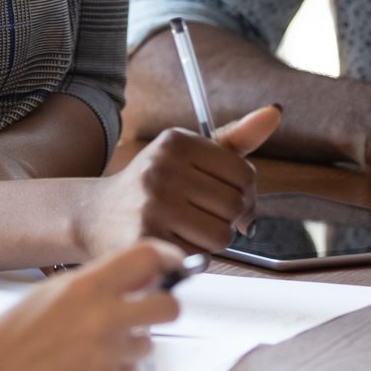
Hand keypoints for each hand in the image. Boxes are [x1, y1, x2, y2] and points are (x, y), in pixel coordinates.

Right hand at [0, 241, 182, 370]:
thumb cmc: (17, 333)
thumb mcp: (55, 290)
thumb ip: (100, 280)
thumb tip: (145, 274)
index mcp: (87, 286)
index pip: (147, 256)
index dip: (167, 258)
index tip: (172, 265)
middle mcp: (104, 318)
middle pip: (169, 306)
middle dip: (163, 307)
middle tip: (147, 311)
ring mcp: (108, 354)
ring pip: (148, 344)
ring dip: (130, 345)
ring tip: (93, 348)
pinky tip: (86, 369)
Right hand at [78, 106, 279, 256]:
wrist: (96, 217)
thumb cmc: (153, 186)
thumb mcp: (187, 156)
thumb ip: (233, 140)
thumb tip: (274, 113)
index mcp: (177, 141)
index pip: (244, 174)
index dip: (244, 194)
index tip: (226, 200)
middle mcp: (163, 168)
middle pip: (235, 205)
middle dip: (228, 219)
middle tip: (204, 218)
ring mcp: (152, 204)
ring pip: (222, 235)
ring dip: (212, 241)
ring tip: (187, 232)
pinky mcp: (146, 239)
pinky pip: (200, 257)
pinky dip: (194, 257)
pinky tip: (174, 245)